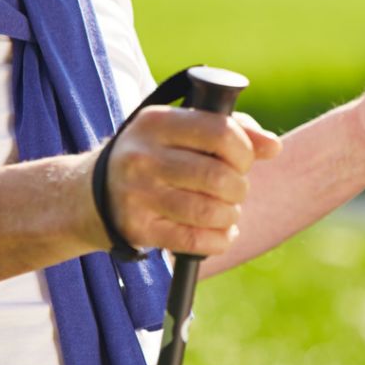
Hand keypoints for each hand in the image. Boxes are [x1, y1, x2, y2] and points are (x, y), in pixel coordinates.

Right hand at [100, 109, 280, 255]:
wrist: (90, 193)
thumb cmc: (154, 154)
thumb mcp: (182, 129)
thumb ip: (232, 129)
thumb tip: (274, 147)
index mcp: (157, 122)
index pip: (219, 131)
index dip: (244, 150)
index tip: (243, 160)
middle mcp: (143, 157)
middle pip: (217, 176)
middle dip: (238, 186)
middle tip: (234, 188)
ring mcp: (138, 195)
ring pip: (209, 211)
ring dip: (230, 214)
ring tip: (227, 210)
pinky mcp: (138, 229)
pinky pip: (194, 241)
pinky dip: (219, 239)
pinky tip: (222, 232)